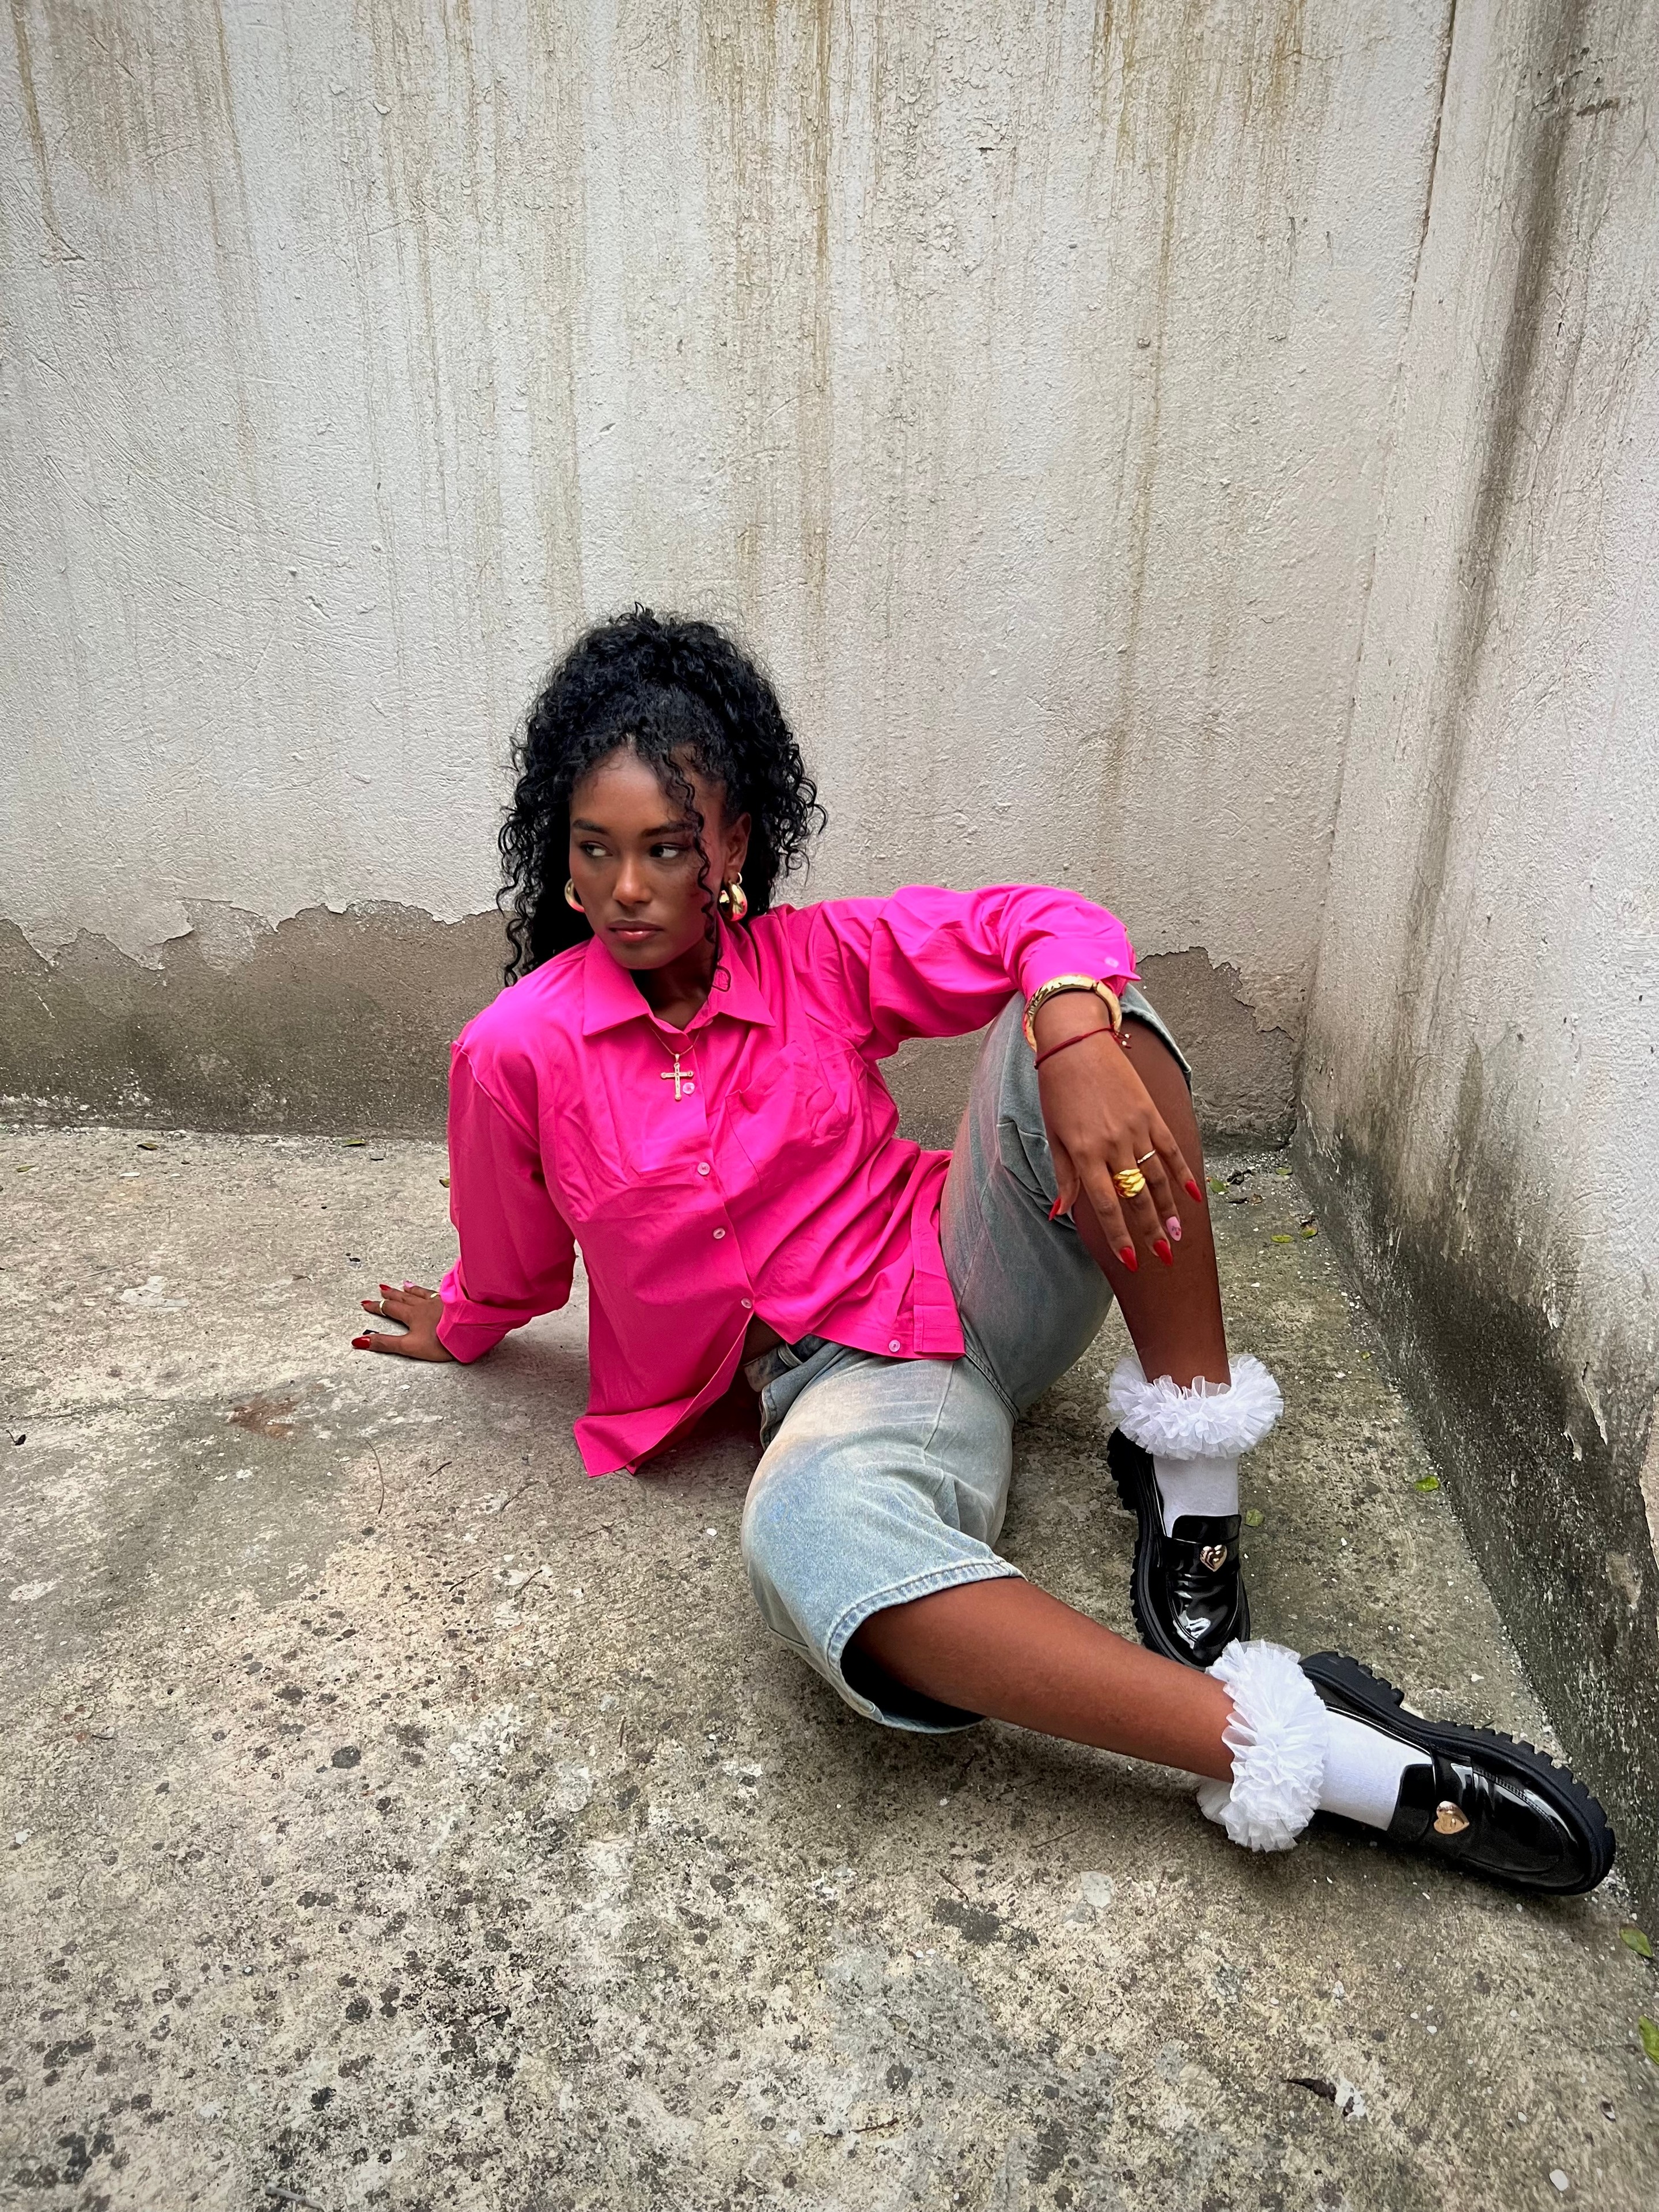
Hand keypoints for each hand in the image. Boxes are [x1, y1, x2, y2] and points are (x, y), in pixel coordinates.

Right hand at [351, 1281, 455, 1360]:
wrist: (468, 1332)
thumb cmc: (441, 1342)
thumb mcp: (408, 1346)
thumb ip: (385, 1343)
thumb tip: (360, 1341)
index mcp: (412, 1315)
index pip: (389, 1309)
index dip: (376, 1307)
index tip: (366, 1303)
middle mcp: (424, 1305)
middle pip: (403, 1298)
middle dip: (391, 1294)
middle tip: (381, 1289)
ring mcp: (439, 1302)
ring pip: (421, 1293)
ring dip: (410, 1290)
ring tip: (405, 1285)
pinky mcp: (453, 1302)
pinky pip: (437, 1293)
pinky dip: (430, 1290)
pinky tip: (434, 1290)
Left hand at [1034, 1011, 1200, 1268]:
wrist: (1076, 1043)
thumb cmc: (1057, 1091)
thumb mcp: (1054, 1135)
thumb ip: (1064, 1175)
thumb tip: (1061, 1213)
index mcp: (1085, 1154)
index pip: (1105, 1207)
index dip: (1119, 1237)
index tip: (1131, 1260)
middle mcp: (1113, 1145)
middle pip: (1136, 1197)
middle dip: (1151, 1231)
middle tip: (1163, 1256)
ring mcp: (1136, 1129)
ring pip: (1157, 1179)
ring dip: (1170, 1210)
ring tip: (1179, 1235)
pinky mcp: (1151, 1115)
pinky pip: (1171, 1151)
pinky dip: (1184, 1174)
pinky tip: (1195, 1196)